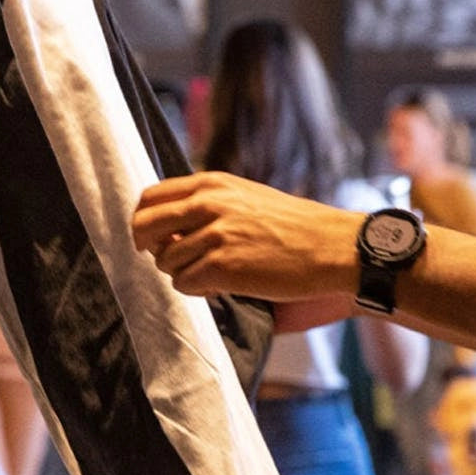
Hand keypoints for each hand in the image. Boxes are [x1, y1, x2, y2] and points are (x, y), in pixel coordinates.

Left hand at [132, 172, 360, 301]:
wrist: (331, 246)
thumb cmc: (294, 226)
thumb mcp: (246, 198)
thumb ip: (208, 204)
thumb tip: (169, 228)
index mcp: (212, 184)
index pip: (150, 197)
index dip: (144, 221)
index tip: (155, 238)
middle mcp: (208, 204)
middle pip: (144, 227)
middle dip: (150, 248)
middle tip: (171, 260)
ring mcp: (214, 235)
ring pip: (165, 262)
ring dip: (182, 273)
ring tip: (213, 275)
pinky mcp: (222, 267)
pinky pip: (184, 284)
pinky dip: (198, 290)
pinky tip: (222, 287)